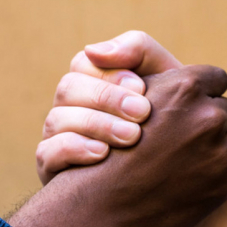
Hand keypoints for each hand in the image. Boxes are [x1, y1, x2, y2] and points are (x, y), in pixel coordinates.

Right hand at [35, 31, 226, 226]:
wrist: (104, 206)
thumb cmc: (109, 148)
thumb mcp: (125, 98)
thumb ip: (159, 79)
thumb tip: (186, 73)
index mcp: (186, 87)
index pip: (216, 78)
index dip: (199, 93)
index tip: (185, 107)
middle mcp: (208, 115)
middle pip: (224, 109)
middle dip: (206, 120)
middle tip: (180, 137)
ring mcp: (219, 150)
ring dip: (214, 145)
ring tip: (181, 159)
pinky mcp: (225, 181)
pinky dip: (218, 169)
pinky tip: (189, 176)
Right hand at [36, 31, 181, 184]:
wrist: (179, 176)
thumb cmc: (171, 122)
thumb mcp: (166, 82)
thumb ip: (138, 51)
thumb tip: (94, 49)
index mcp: (92, 82)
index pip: (84, 64)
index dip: (110, 74)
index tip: (142, 88)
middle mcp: (70, 107)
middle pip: (69, 88)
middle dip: (107, 98)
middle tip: (142, 113)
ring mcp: (58, 137)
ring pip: (57, 119)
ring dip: (97, 124)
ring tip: (132, 137)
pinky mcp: (53, 168)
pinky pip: (47, 153)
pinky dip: (74, 149)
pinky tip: (103, 154)